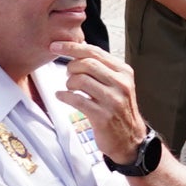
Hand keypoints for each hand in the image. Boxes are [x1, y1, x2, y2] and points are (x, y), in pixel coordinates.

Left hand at [55, 42, 150, 162]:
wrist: (130, 139)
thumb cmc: (118, 109)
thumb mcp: (117, 84)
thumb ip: (101, 67)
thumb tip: (79, 47)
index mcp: (124, 71)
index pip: (95, 51)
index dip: (72, 47)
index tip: (55, 46)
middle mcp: (121, 83)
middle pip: (87, 63)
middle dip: (71, 67)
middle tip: (68, 75)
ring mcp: (113, 100)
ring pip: (81, 80)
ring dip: (68, 83)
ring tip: (69, 88)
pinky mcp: (103, 116)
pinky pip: (77, 100)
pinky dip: (64, 96)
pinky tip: (61, 96)